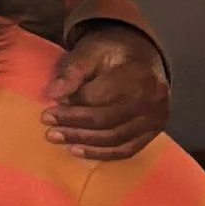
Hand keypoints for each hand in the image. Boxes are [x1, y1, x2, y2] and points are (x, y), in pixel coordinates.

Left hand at [43, 26, 168, 160]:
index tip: (47, 114)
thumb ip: (71, 70)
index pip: (99, 99)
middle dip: (75, 129)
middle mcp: (153, 98)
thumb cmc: (110, 54)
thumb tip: (53, 94)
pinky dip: (102, 153)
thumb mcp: (88, 52)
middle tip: (50, 132)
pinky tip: (80, 151)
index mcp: (138, 74)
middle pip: (108, 121)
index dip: (71, 110)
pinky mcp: (155, 131)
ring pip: (117, 138)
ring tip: (60, 141)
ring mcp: (157, 117)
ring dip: (85, 143)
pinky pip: (127, 149)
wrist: (139, 56)